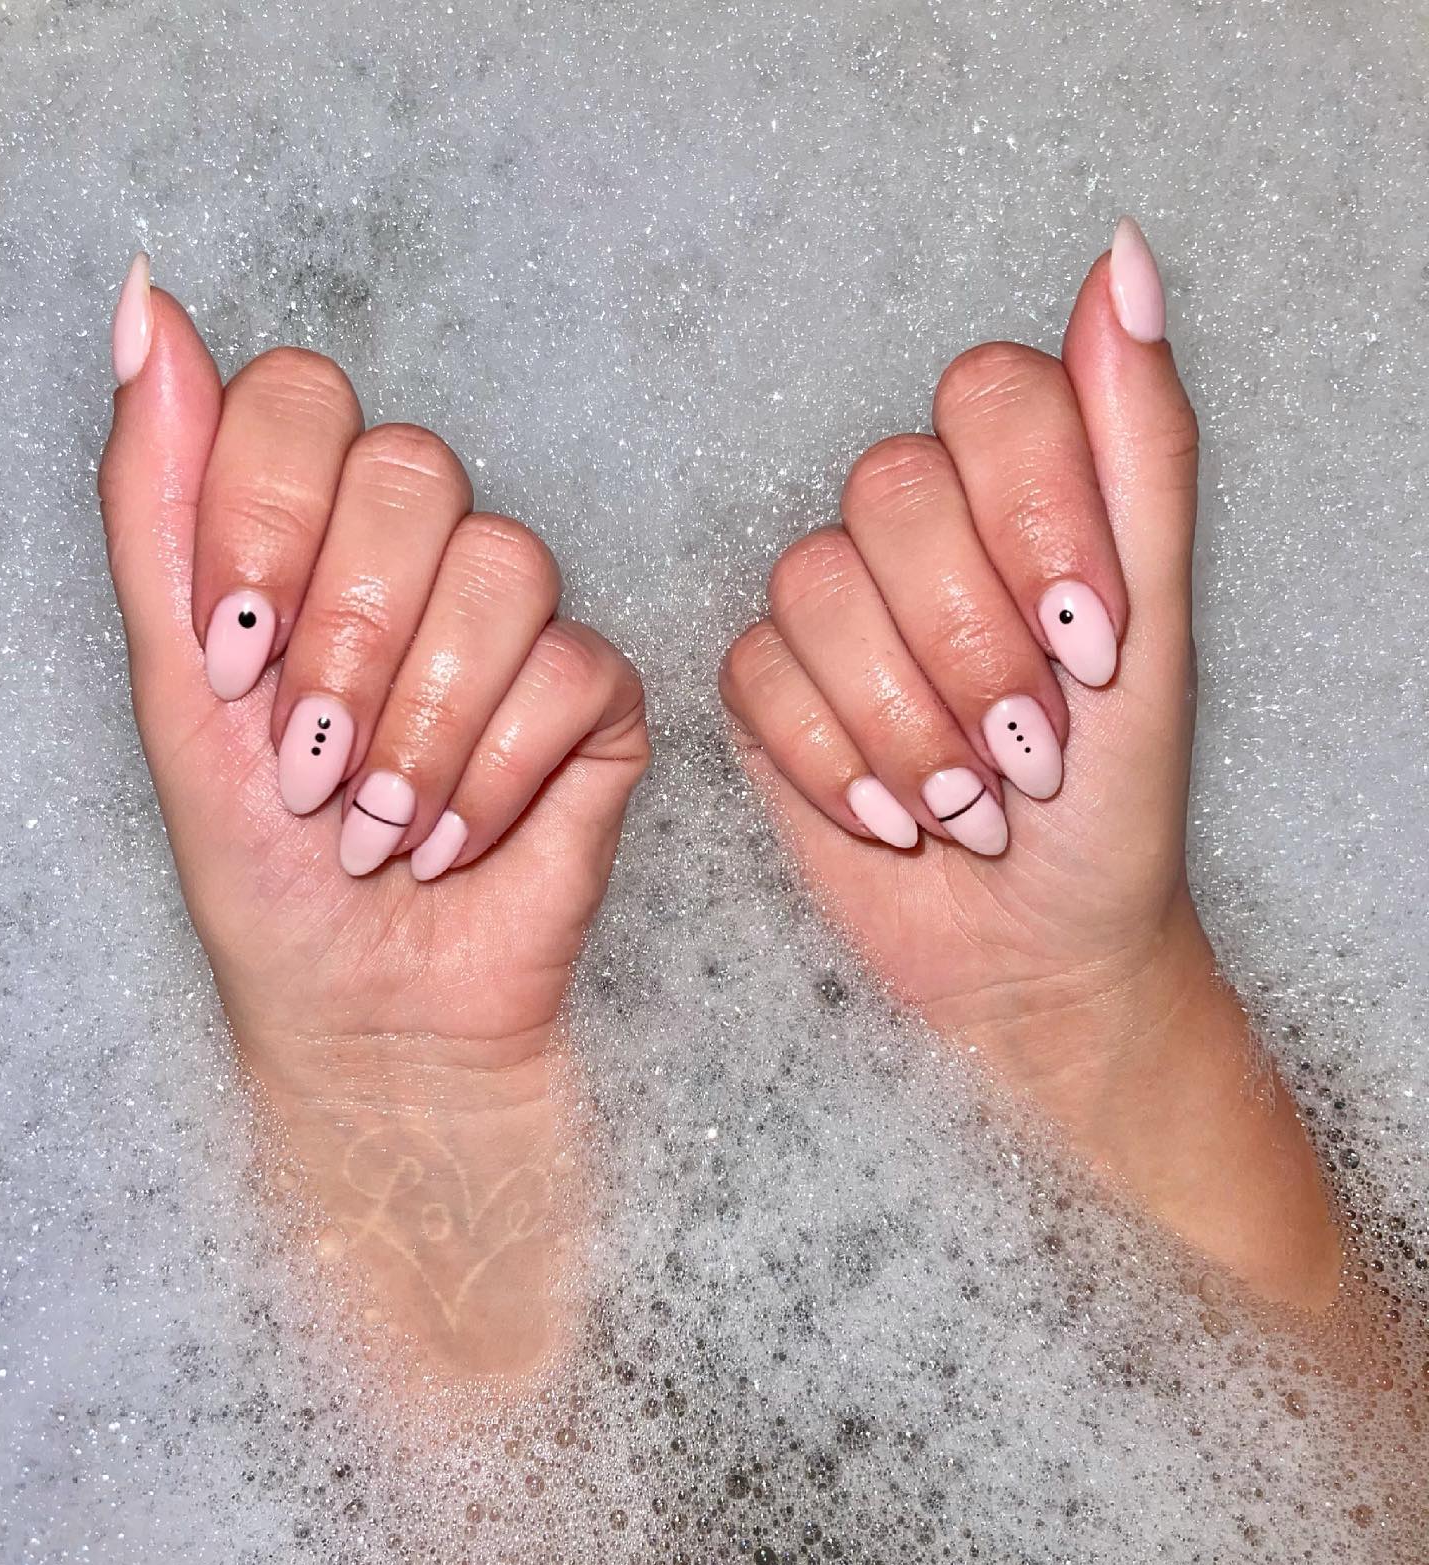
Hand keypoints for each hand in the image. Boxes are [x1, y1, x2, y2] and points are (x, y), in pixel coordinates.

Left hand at [98, 256, 648, 1376]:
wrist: (363, 1007)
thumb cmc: (262, 865)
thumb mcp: (174, 686)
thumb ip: (154, 500)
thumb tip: (144, 300)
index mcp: (310, 528)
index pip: (303, 402)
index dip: (268, 519)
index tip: (236, 656)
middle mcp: (417, 555)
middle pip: (414, 475)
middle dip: (345, 644)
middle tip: (308, 763)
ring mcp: (516, 622)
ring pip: (505, 570)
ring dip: (419, 729)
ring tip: (376, 823)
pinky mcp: (596, 698)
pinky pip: (568, 673)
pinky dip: (491, 781)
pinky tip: (454, 840)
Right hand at [720, 222, 1339, 1308]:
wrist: (1035, 955)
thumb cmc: (1111, 809)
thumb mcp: (1154, 637)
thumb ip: (1142, 452)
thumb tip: (1125, 264)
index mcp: (1026, 494)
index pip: (992, 396)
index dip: (1035, 517)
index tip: (1090, 645)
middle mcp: (922, 533)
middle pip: (893, 491)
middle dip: (971, 652)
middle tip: (1030, 752)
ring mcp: (835, 607)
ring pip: (815, 585)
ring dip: (906, 723)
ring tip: (968, 803)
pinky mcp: (767, 687)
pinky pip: (756, 674)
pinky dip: (834, 765)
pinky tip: (892, 818)